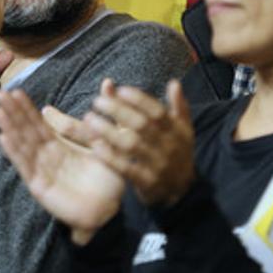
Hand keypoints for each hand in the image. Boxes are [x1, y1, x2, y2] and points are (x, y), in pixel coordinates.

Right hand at [0, 90, 124, 244]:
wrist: (113, 207)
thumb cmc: (111, 176)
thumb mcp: (108, 139)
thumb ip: (103, 112)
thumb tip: (108, 82)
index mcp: (59, 147)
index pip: (39, 124)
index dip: (27, 108)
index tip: (15, 91)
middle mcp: (47, 157)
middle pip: (27, 131)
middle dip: (13, 113)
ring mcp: (42, 172)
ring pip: (23, 145)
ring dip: (10, 128)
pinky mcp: (41, 187)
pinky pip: (26, 167)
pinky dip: (15, 152)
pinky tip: (4, 138)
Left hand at [84, 79, 194, 206]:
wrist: (181, 190)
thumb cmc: (177, 153)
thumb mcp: (183, 130)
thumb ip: (179, 106)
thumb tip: (174, 82)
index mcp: (177, 131)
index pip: (157, 111)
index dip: (139, 99)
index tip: (119, 90)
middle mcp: (169, 147)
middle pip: (141, 125)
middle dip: (117, 111)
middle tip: (96, 102)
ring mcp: (158, 165)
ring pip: (130, 145)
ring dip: (108, 131)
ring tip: (89, 119)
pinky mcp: (147, 182)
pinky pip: (126, 168)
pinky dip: (110, 157)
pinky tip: (95, 145)